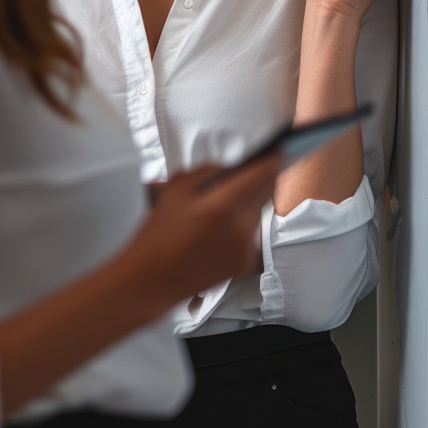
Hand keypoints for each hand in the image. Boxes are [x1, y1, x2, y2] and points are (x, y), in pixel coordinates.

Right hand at [125, 154, 281, 300]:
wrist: (153, 278)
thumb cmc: (159, 235)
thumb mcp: (177, 188)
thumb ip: (210, 170)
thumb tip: (234, 165)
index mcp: (223, 205)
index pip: (264, 174)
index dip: (271, 158)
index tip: (274, 150)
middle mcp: (240, 228)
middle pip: (267, 191)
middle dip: (259, 180)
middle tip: (241, 176)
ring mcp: (245, 248)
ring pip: (259, 212)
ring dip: (248, 203)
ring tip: (218, 209)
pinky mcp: (245, 262)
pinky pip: (252, 233)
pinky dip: (241, 226)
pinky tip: (218, 230)